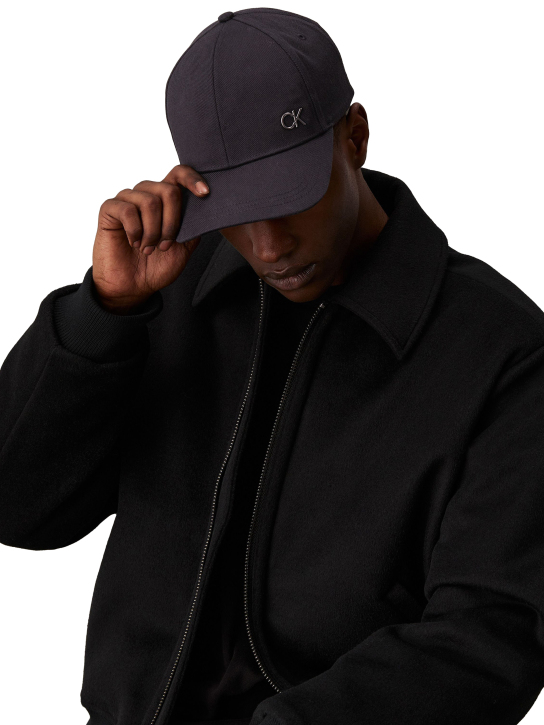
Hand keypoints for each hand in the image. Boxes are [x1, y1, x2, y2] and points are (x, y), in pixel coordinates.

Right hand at [91, 164, 208, 313]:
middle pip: (168, 190)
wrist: (133, 287)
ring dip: (153, 231)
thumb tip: (206, 210)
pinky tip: (133, 242)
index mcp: (166, 201)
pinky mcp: (110, 209)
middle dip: (172, 222)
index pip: (179, 174)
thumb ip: (194, 227)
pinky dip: (135, 231)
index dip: (192, 178)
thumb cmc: (156, 267)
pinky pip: (127, 210)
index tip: (205, 193)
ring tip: (148, 248)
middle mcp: (147, 195)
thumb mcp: (184, 249)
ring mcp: (128, 200)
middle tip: (165, 245)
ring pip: (149, 201)